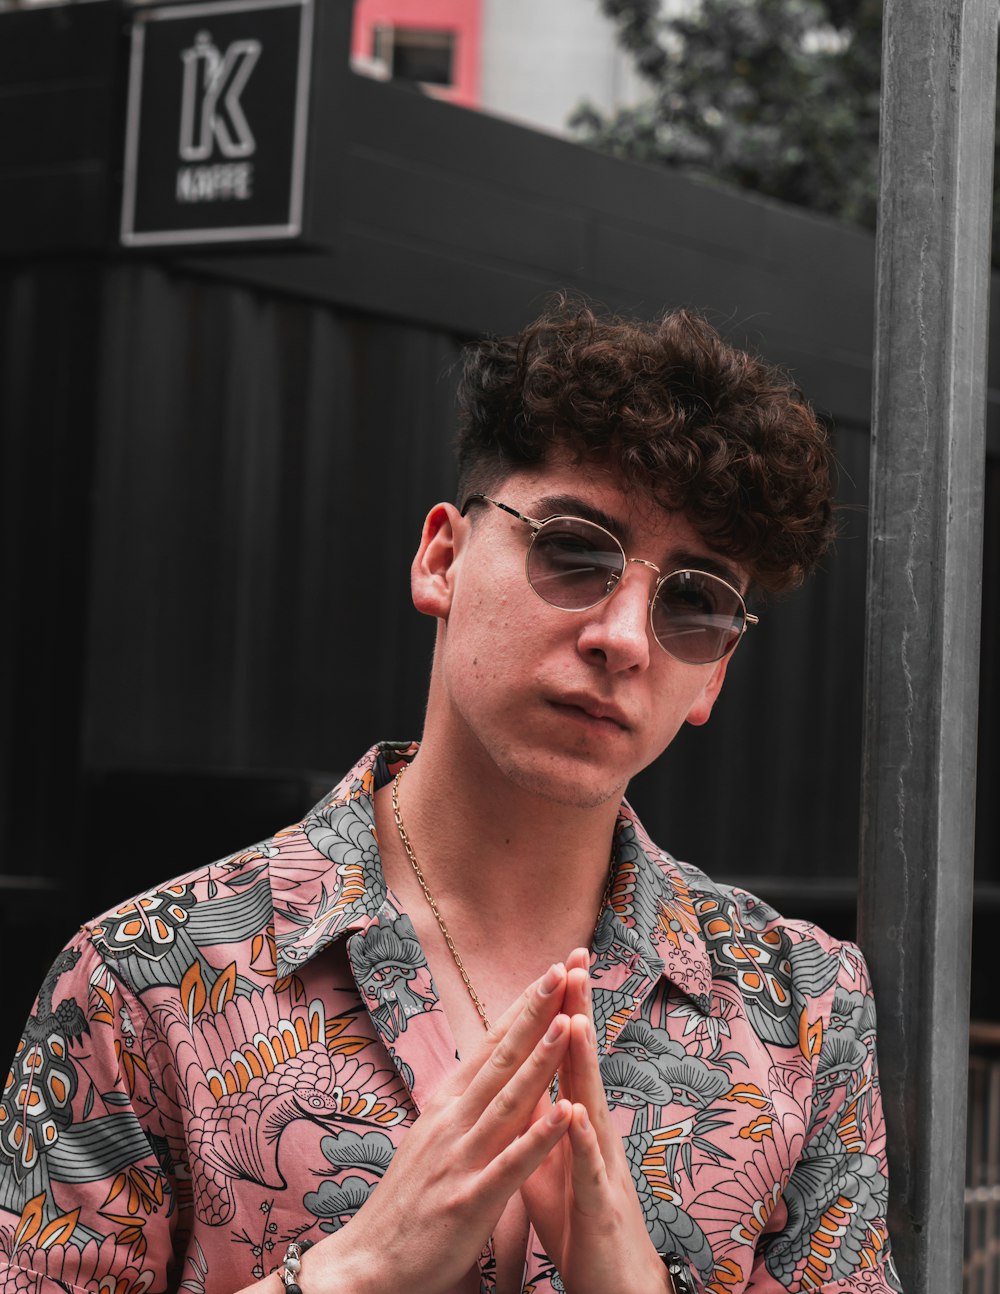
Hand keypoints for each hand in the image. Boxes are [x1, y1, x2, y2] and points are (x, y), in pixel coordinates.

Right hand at [295, 962, 574, 1293]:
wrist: (365, 1263)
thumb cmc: (406, 1204)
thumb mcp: (431, 1138)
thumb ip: (460, 1103)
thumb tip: (486, 1068)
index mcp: (447, 1105)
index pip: (491, 1045)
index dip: (521, 1008)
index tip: (549, 972)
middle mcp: (453, 1121)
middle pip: (502, 1058)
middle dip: (535, 1012)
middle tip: (562, 968)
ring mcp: (461, 1158)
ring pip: (509, 1100)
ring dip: (541, 1059)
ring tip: (569, 1022)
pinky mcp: (470, 1200)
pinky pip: (512, 1164)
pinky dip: (541, 1137)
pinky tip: (568, 1113)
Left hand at [522, 949, 669, 1293]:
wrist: (614, 1288)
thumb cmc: (580, 1222)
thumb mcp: (548, 1162)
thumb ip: (536, 1120)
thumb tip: (517, 1082)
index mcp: (574, 1123)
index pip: (564, 1056)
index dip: (559, 1011)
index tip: (553, 963)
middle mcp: (593, 1136)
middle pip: (583, 1066)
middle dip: (578, 1014)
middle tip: (574, 962)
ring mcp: (601, 1168)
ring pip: (590, 1108)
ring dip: (583, 1066)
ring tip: (575, 1021)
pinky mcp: (599, 1207)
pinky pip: (588, 1171)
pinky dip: (580, 1142)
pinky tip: (573, 1115)